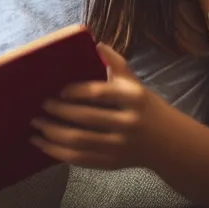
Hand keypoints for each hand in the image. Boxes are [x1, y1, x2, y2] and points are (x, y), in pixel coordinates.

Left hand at [29, 42, 161, 169]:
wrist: (172, 145)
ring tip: (36, 125)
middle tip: (42, 105)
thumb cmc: (147, 108)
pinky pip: (81, 159)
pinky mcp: (112, 163)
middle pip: (86, 118)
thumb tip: (96, 44)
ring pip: (80, 141)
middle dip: (59, 111)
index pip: (100, 93)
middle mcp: (127, 123)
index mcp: (133, 98)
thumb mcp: (136, 84)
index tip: (60, 89)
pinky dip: (58, 152)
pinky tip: (43, 144)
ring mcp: (119, 146)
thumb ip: (116, 64)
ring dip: (53, 133)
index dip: (77, 91)